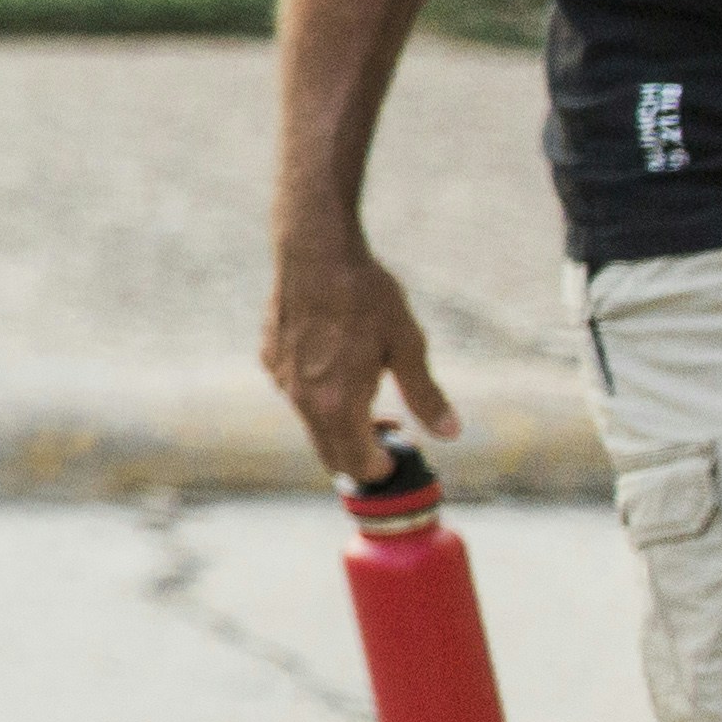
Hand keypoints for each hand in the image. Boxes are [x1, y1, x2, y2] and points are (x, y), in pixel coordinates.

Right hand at [262, 226, 455, 484]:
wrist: (314, 253)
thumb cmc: (365, 297)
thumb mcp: (407, 345)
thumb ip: (425, 395)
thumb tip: (451, 433)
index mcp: (338, 403)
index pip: (357, 463)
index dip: (383, 468)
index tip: (401, 453)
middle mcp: (303, 400)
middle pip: (330, 453)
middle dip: (360, 454)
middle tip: (390, 433)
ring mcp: (282, 380)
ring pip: (312, 423)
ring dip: (339, 424)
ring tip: (369, 392)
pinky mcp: (270, 359)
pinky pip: (296, 393)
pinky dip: (319, 396)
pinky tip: (338, 362)